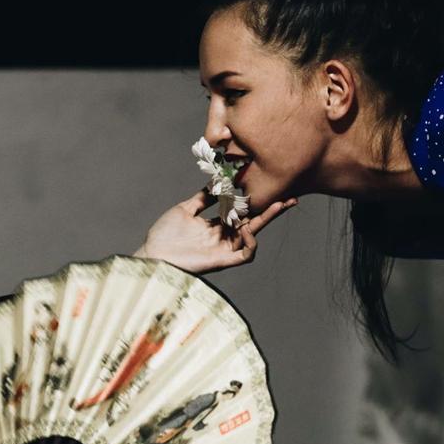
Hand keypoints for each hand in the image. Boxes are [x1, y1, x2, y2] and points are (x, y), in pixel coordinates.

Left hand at [135, 190, 297, 273]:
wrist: (152, 253)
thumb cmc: (163, 235)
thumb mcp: (184, 210)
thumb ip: (202, 198)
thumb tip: (215, 182)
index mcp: (215, 224)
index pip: (242, 211)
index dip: (256, 201)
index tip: (270, 188)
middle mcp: (223, 236)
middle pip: (254, 222)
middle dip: (272, 211)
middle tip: (290, 198)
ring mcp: (224, 249)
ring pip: (253, 236)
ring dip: (262, 221)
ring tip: (266, 205)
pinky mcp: (222, 261)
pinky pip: (246, 255)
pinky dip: (251, 241)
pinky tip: (246, 227)